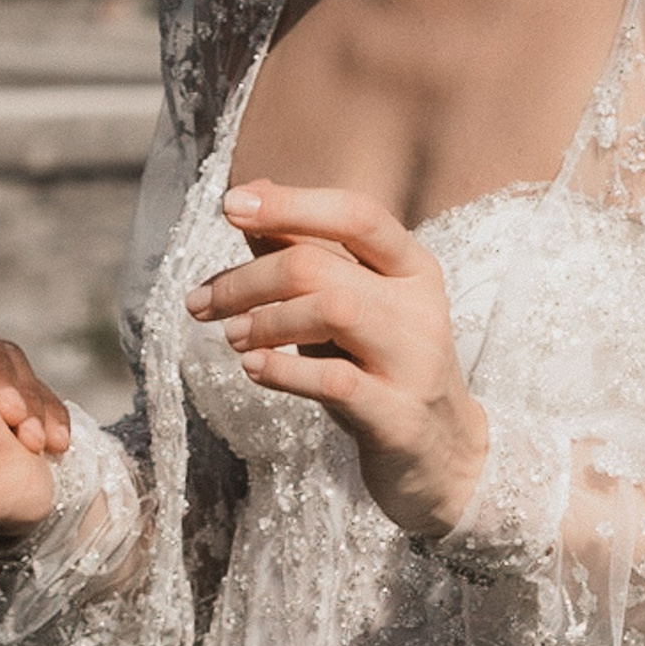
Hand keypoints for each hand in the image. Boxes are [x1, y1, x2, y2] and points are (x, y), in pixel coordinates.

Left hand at [185, 181, 488, 541]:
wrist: (442, 454)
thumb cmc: (380, 366)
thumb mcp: (347, 303)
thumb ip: (304, 250)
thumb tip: (251, 191)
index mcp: (412, 267)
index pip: (355, 213)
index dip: (290, 204)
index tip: (230, 206)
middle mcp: (420, 306)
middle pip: (321, 266)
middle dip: (248, 279)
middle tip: (202, 303)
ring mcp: (415, 362)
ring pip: (334, 311)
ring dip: (266, 320)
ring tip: (233, 336)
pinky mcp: (398, 416)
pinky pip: (335, 381)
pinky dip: (283, 370)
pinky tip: (252, 369)